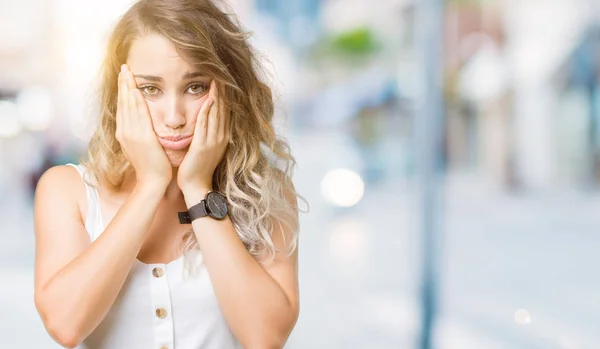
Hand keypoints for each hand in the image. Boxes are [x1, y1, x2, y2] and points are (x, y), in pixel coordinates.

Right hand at [116, 64, 171, 188]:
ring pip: (128, 106)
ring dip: (127, 87)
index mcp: (125, 133)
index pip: (123, 107)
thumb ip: (141, 133)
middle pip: (122, 102)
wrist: (153, 182)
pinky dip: (135, 102)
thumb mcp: (144, 146)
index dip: (123, 90)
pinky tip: (135, 91)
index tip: (124, 76)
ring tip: (127, 72)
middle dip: (123, 83)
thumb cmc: (153, 166)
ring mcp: (131, 135)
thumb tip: (143, 124)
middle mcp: (125, 132)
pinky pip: (138, 116)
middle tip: (124, 67)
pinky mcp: (141, 138)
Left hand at [177, 80, 229, 192]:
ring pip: (217, 114)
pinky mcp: (203, 146)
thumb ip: (208, 133)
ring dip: (218, 96)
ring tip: (218, 79)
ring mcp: (214, 141)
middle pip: (225, 109)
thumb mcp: (207, 147)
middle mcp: (221, 137)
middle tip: (223, 72)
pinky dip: (208, 110)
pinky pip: (206, 124)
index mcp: (222, 136)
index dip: (226, 95)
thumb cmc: (198, 167)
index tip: (224, 79)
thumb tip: (208, 119)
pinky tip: (208, 99)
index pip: (226, 111)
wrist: (196, 186)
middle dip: (224, 90)